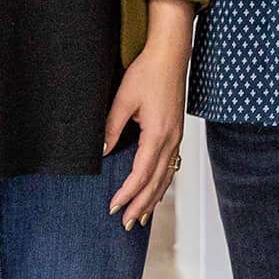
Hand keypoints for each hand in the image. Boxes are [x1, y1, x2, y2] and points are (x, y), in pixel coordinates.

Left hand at [104, 33, 189, 229]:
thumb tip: (101, 152)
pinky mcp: (177, 132)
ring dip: (153, 199)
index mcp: (157, 134)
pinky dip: (162, 183)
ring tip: (140, 217)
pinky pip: (171, 166)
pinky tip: (157, 190)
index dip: (127, 193)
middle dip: (140, 205)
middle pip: (156, 182)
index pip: (141, 174)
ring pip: (166, 177)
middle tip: (125, 224)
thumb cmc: (147, 71)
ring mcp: (177, 137)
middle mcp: (171, 140)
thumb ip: (112, 127)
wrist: (170, 54)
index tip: (113, 206)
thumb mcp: (124, 98)